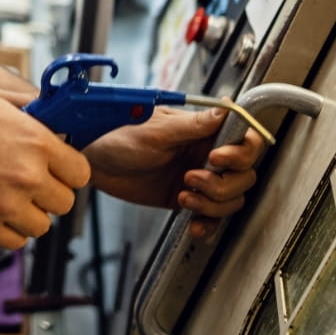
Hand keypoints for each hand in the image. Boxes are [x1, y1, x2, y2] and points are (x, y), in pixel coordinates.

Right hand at [0, 87, 90, 249]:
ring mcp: (6, 204)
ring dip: (28, 213)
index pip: (81, 171)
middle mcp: (26, 175)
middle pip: (65, 201)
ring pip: (42, 225)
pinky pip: (15, 241)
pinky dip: (8, 229)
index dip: (68, 169)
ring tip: (5, 194)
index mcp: (35, 141)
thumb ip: (28, 109)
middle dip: (49, 192)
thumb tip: (52, 115)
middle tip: (26, 180)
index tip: (55, 167)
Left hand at [83, 105, 261, 238]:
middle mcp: (203, 154)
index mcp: (201, 131)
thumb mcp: (155, 130)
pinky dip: (207, 223)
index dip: (240, 154)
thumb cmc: (116, 134)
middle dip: (222, 184)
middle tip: (191, 179)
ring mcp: (196, 177)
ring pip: (230, 198)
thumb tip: (225, 110)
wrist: (92, 159)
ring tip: (184, 197)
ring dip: (212, 204)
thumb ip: (193, 126)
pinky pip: (210, 215)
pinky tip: (194, 224)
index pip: (244, 141)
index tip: (218, 159)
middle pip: (244, 175)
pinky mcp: (184, 197)